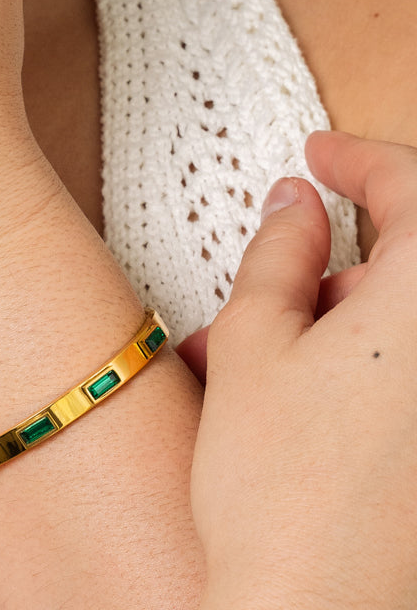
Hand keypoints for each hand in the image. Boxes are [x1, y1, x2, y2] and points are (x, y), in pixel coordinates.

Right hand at [191, 131, 416, 608]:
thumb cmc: (284, 499)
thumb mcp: (254, 345)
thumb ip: (279, 253)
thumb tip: (295, 203)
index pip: (415, 184)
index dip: (360, 156)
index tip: (323, 154)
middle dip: (346, 263)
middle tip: (281, 287)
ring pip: (415, 324)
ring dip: (353, 323)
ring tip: (271, 365)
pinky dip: (379, 371)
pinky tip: (316, 405)